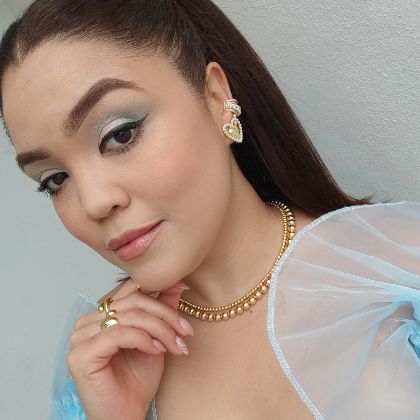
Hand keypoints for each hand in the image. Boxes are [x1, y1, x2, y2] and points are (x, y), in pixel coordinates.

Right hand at [67, 279, 193, 419]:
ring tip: (174, 344)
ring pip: (129, 316)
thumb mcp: (156, 338)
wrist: (127, 416)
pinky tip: (156, 350)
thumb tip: (176, 283)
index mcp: (102, 314)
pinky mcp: (80, 355)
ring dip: (159, 329)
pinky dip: (143, 339)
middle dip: (165, 315)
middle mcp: (88, 321)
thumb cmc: (137, 380)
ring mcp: (81, 337)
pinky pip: (118, 333)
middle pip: (133, 301)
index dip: (159, 288)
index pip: (131, 289)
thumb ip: (162, 310)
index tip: (183, 289)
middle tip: (184, 331)